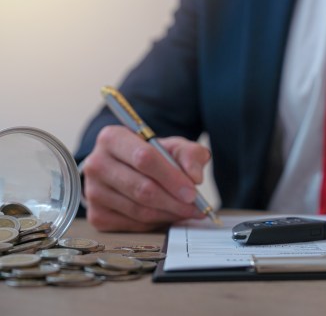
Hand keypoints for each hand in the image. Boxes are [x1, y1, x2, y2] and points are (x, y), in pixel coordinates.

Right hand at [81, 125, 210, 231]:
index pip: (144, 158)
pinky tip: (168, 215)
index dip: (171, 177)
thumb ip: (190, 155)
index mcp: (112, 138)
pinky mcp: (96, 215)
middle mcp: (96, 163)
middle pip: (141, 188)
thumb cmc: (154, 156)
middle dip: (174, 201)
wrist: (132, 169)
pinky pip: (133, 225)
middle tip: (195, 207)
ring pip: (138, 210)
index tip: (192, 191)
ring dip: (168, 214)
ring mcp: (93, 192)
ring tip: (187, 211)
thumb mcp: (175, 147)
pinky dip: (156, 223)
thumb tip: (195, 177)